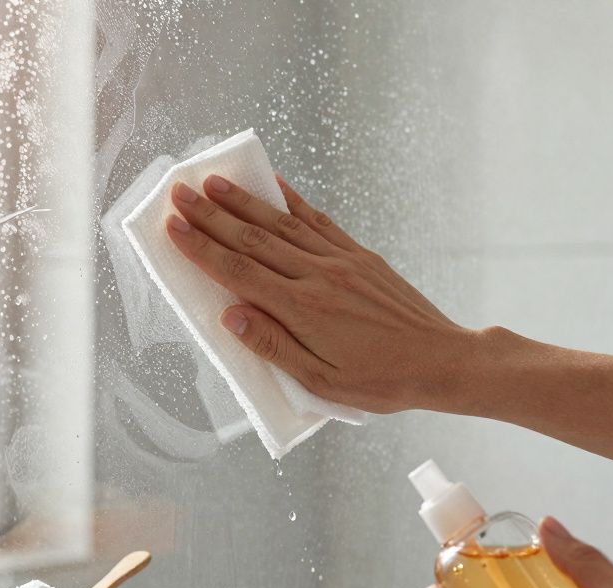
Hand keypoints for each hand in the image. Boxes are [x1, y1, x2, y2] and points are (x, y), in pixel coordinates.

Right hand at [164, 175, 468, 412]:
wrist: (440, 361)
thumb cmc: (380, 381)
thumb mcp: (320, 380)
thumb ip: (272, 345)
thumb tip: (229, 316)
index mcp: (303, 310)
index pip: (238, 273)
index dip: (201, 249)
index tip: (172, 227)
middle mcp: (318, 276)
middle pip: (253, 239)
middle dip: (211, 215)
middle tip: (178, 191)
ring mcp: (340, 260)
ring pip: (281, 223)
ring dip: (243, 201)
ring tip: (212, 180)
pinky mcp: (359, 255)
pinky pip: (317, 220)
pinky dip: (291, 200)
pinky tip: (273, 183)